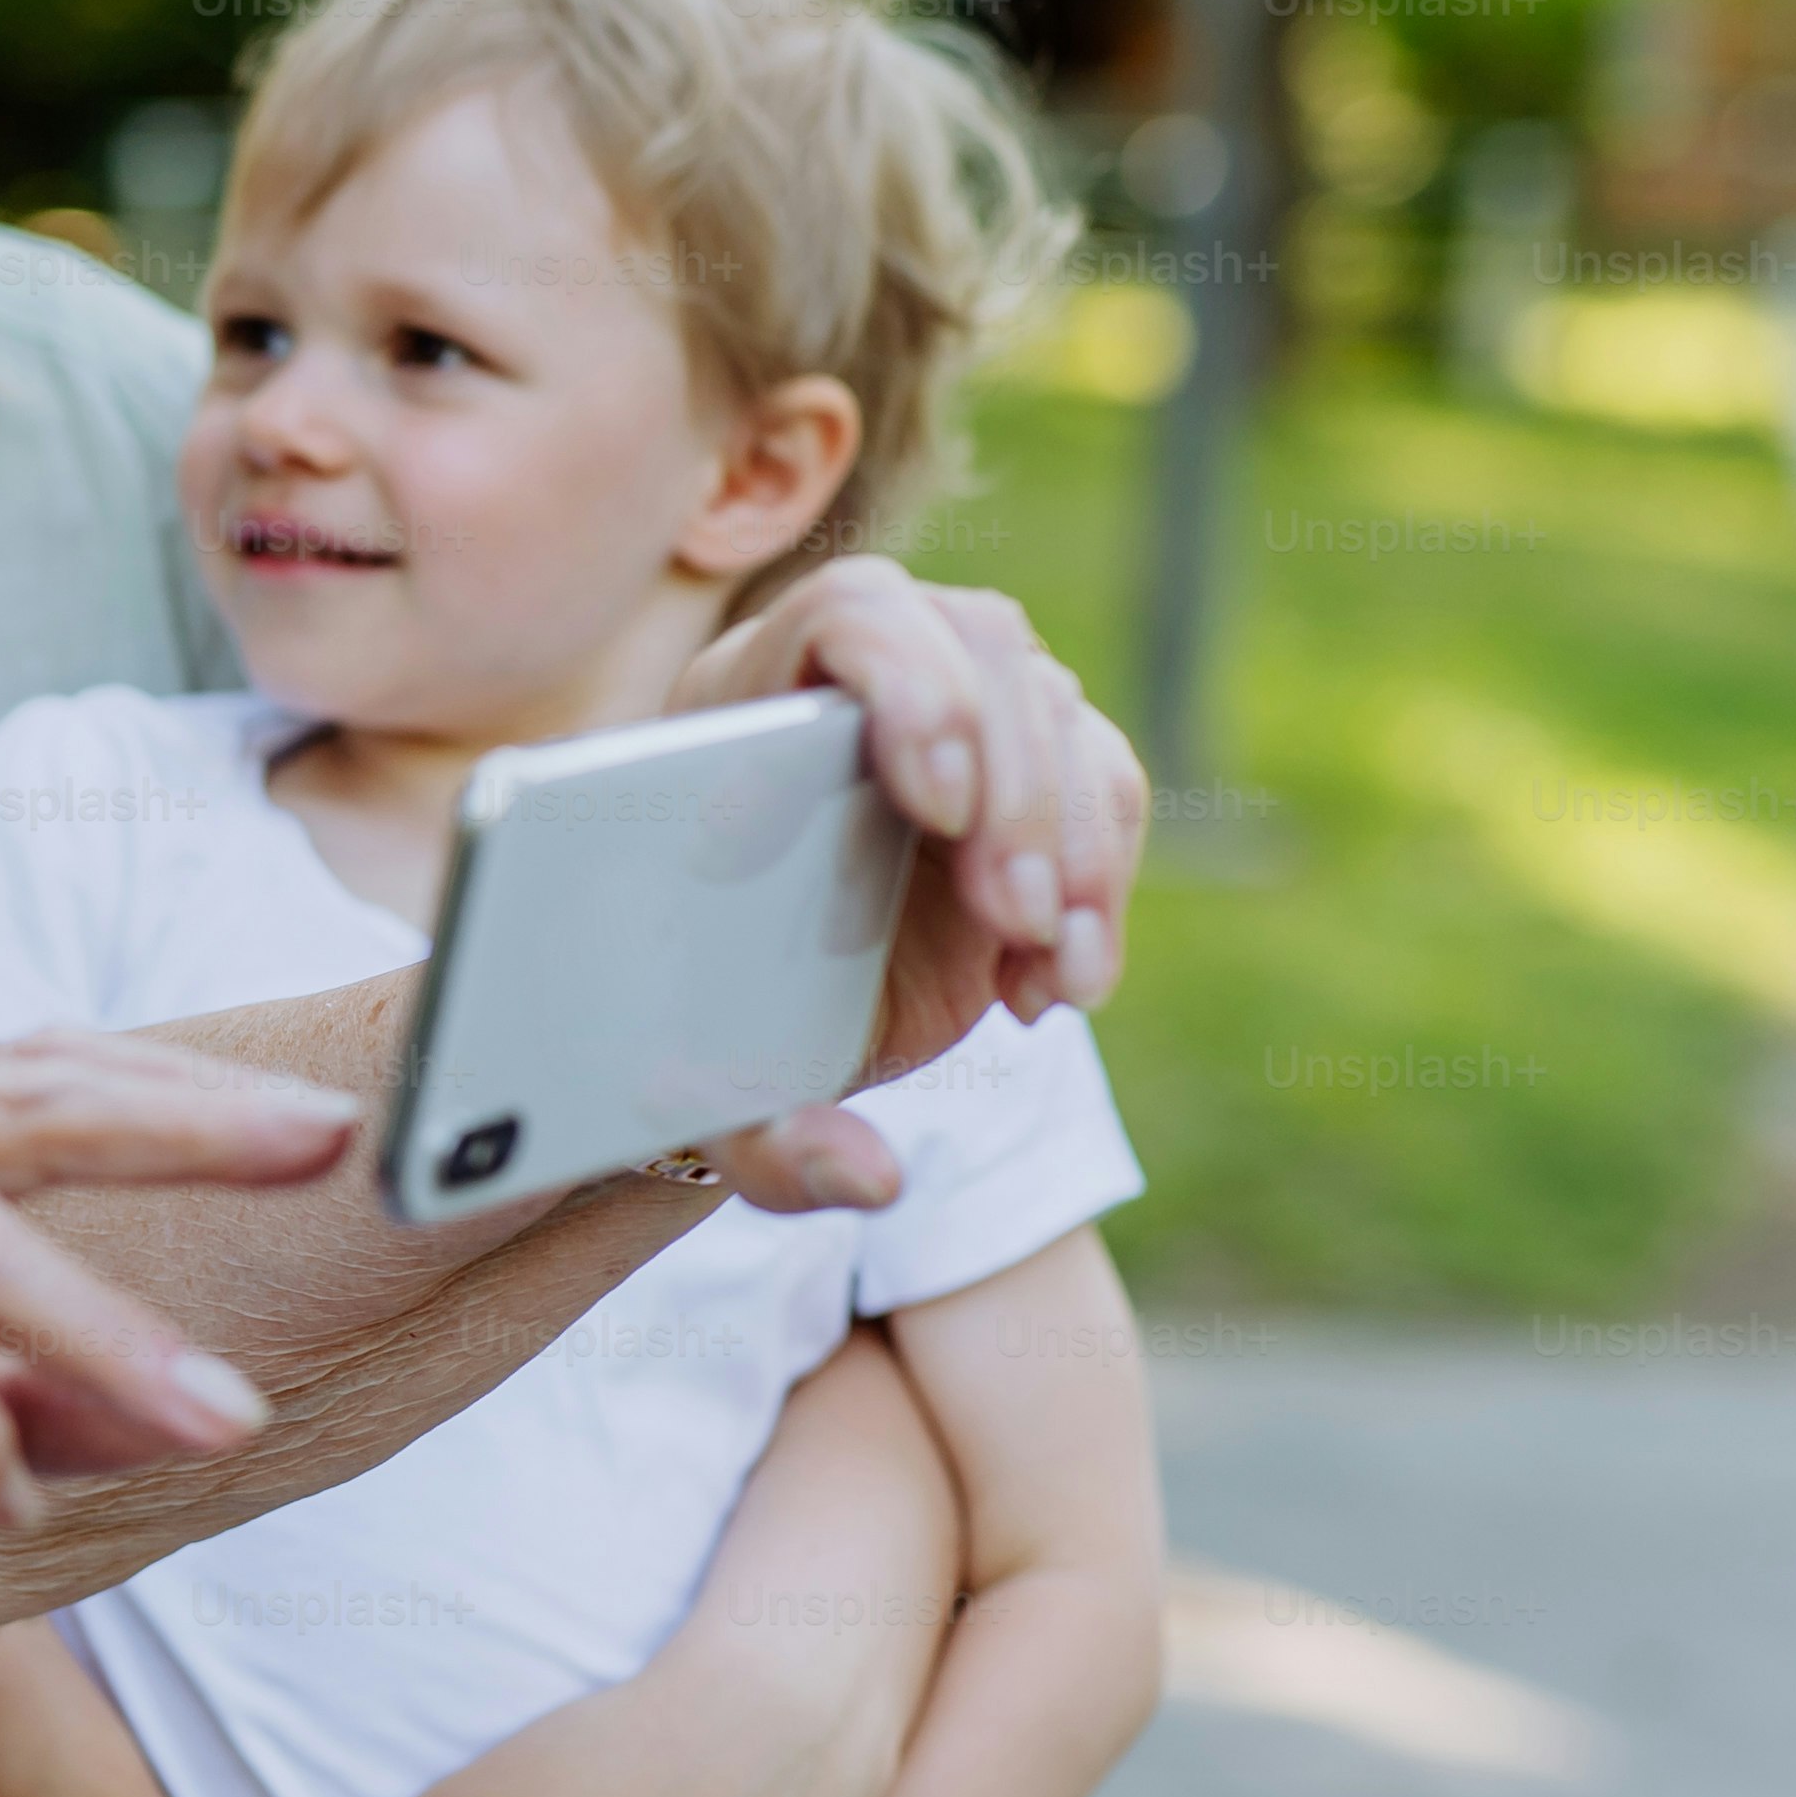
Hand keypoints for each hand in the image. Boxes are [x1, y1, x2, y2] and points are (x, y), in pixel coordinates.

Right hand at [0, 1032, 363, 1632]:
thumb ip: (5, 1399)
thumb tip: (173, 1408)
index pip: (17, 1074)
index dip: (168, 1083)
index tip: (307, 1113)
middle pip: (9, 1103)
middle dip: (182, 1120)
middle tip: (327, 1144)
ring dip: (106, 1335)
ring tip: (217, 1415)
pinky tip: (5, 1504)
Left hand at [668, 556, 1143, 1213]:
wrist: (730, 1030)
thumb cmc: (689, 1035)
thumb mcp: (702, 1097)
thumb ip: (765, 1143)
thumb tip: (865, 1180)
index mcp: (744, 703)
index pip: (851, 615)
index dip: (912, 683)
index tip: (940, 801)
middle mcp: (860, 688)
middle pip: (982, 653)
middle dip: (1018, 787)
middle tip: (1013, 918)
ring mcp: (957, 724)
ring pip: (1062, 717)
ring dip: (1078, 843)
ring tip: (1044, 972)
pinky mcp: (1027, 784)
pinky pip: (1105, 792)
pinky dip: (1104, 889)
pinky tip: (1057, 992)